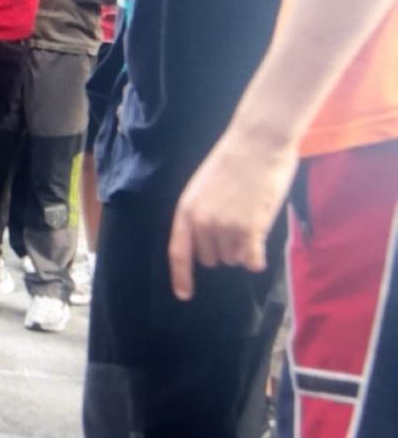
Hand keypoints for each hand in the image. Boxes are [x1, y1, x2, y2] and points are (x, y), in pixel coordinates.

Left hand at [167, 127, 298, 300]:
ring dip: (242, 247)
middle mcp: (201, 223)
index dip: (180, 277)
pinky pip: (251, 260)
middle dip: (222, 249)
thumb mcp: (202, 188)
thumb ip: (200, 215)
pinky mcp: (250, 229)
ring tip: (250, 218)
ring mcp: (225, 227)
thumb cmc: (231, 162)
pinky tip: (259, 252)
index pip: (178, 253)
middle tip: (236, 223)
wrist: (257, 143)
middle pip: (211, 259)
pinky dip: (256, 259)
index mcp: (185, 211)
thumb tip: (204, 243)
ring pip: (233, 259)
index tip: (183, 295)